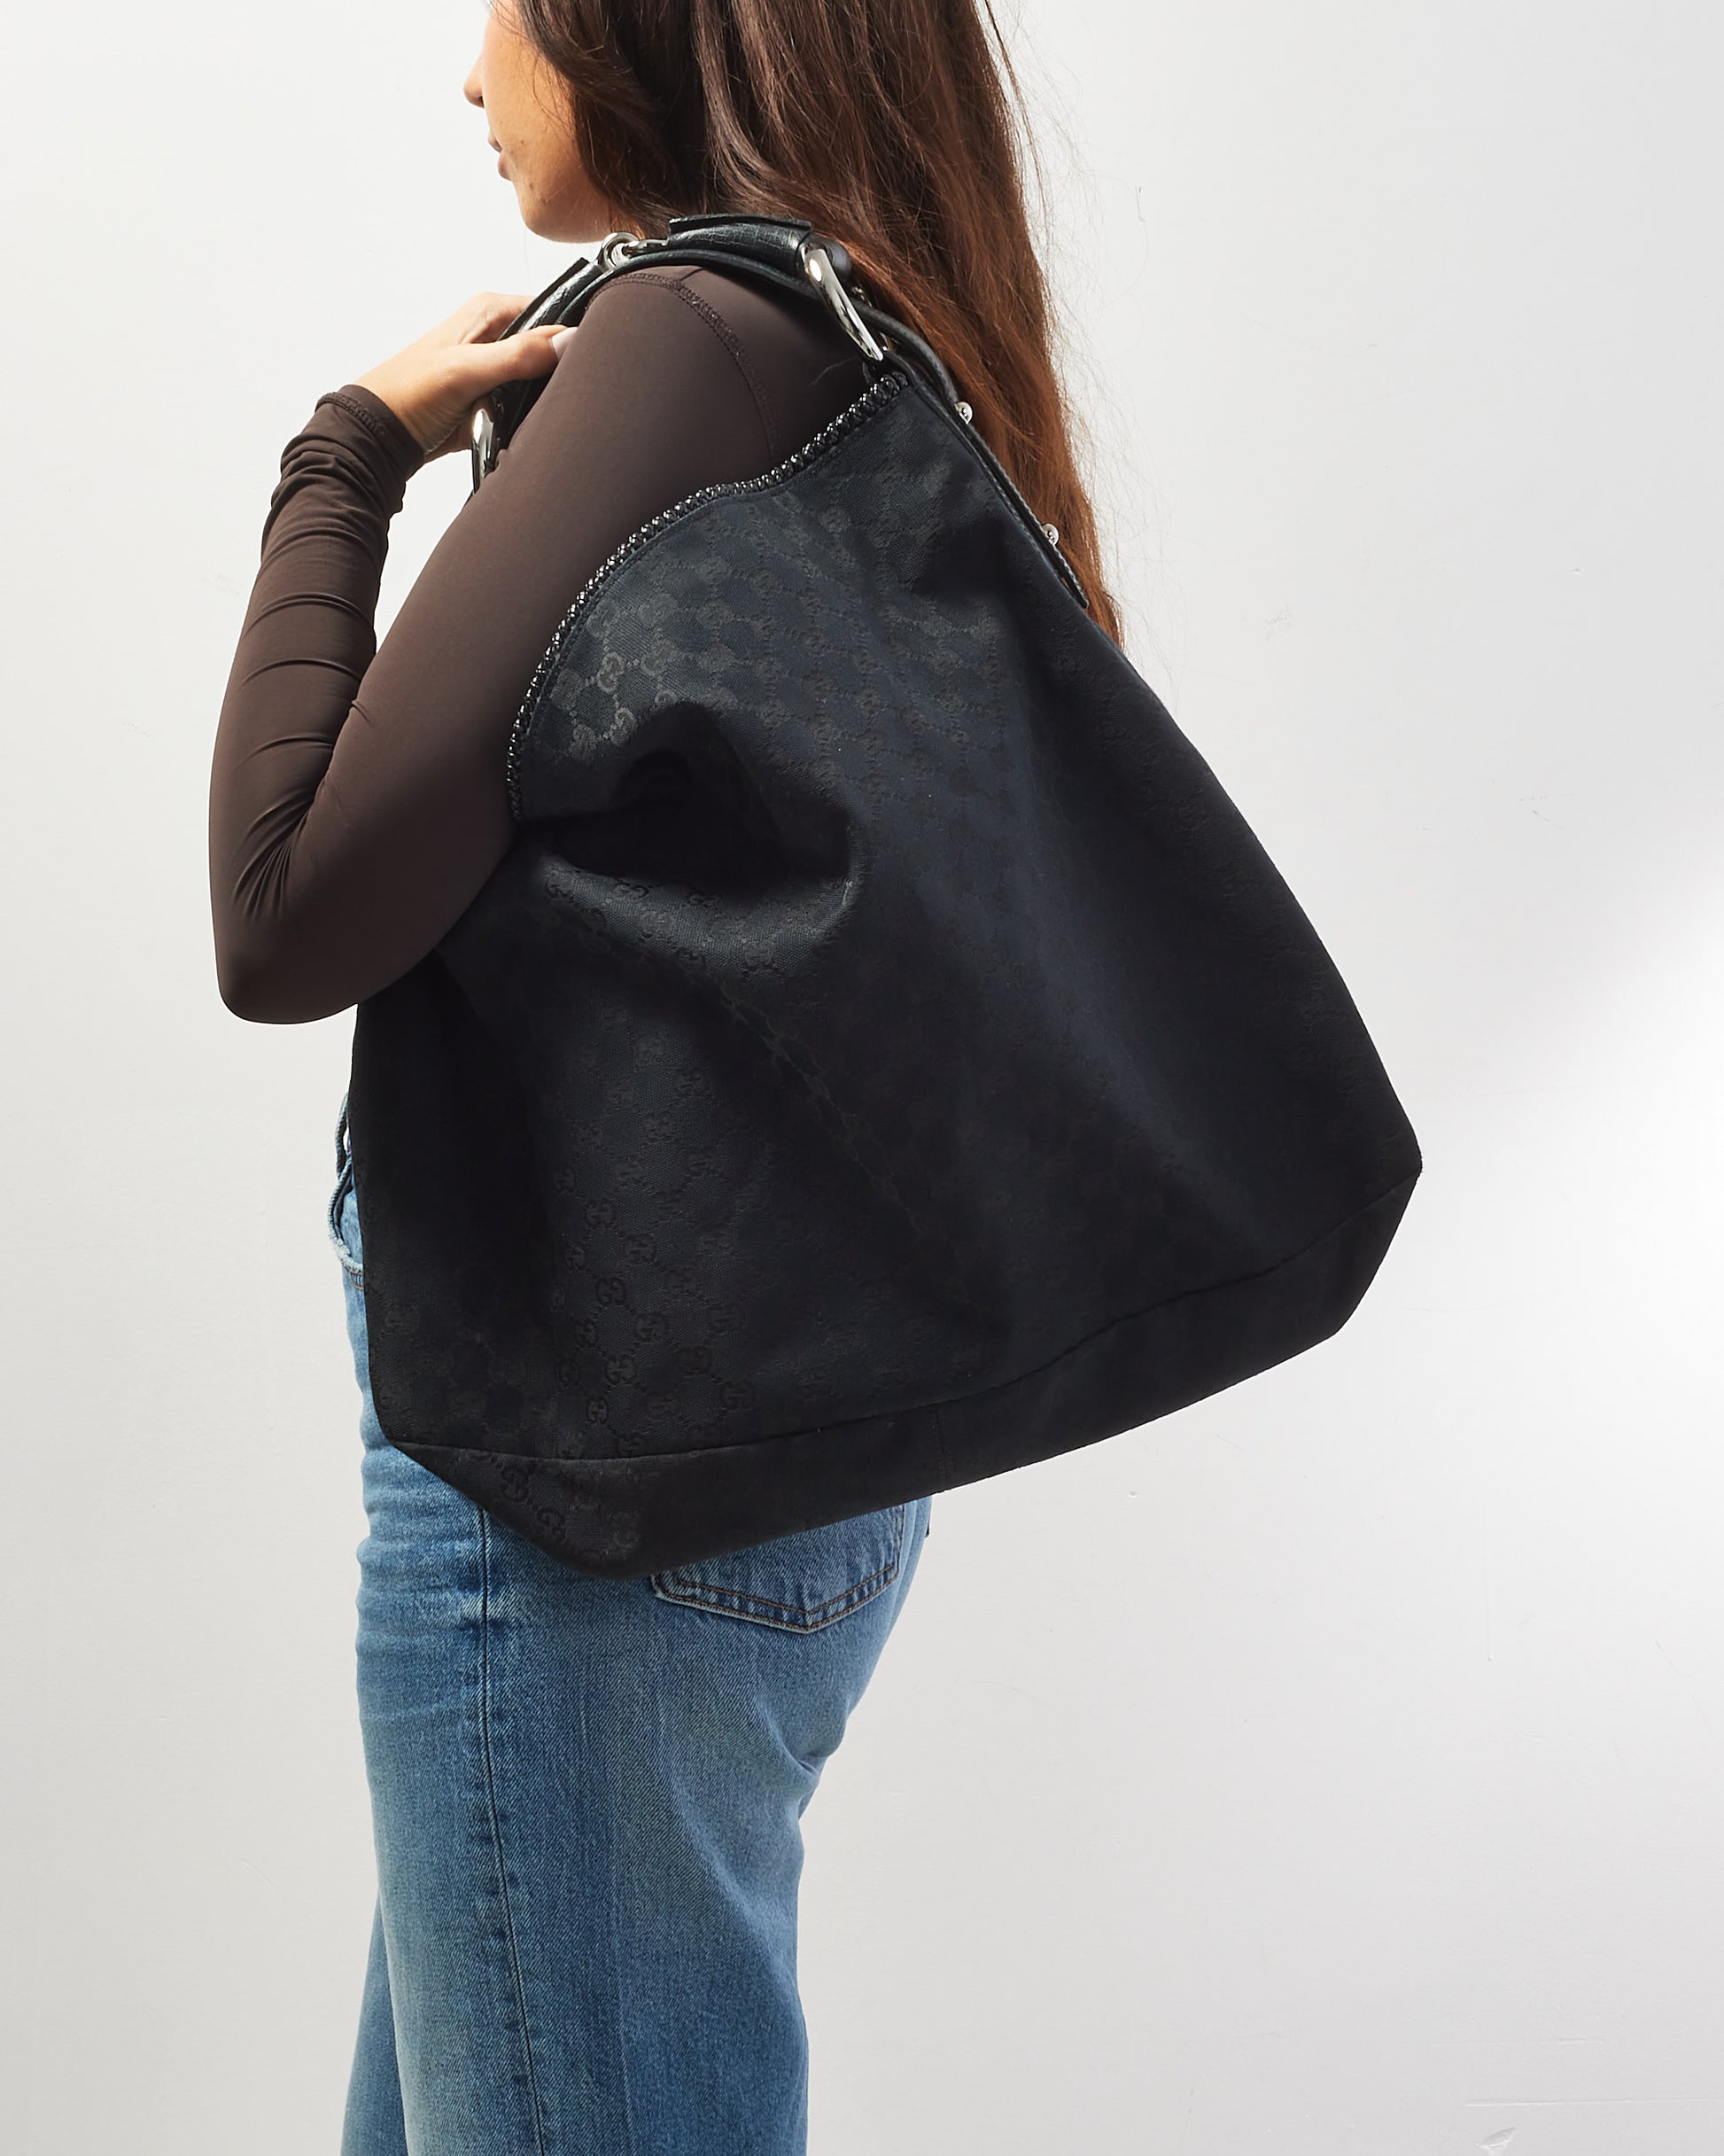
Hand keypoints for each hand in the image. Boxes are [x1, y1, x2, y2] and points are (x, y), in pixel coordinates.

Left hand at [354, 292, 568, 461]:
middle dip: (562, 369)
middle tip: (574, 392)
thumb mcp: (467, 369)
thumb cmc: (410, 393)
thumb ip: (519, 355)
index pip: (551, 312)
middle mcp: (495, 334)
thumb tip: (568, 340)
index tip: (590, 361)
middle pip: (550, 348)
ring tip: (552, 410)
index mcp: (490, 311)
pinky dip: (529, 417)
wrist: (382, 435)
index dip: (574, 333)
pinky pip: (525, 405)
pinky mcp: (492, 398)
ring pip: (541, 379)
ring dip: (545, 397)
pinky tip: (534, 425)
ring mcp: (494, 369)